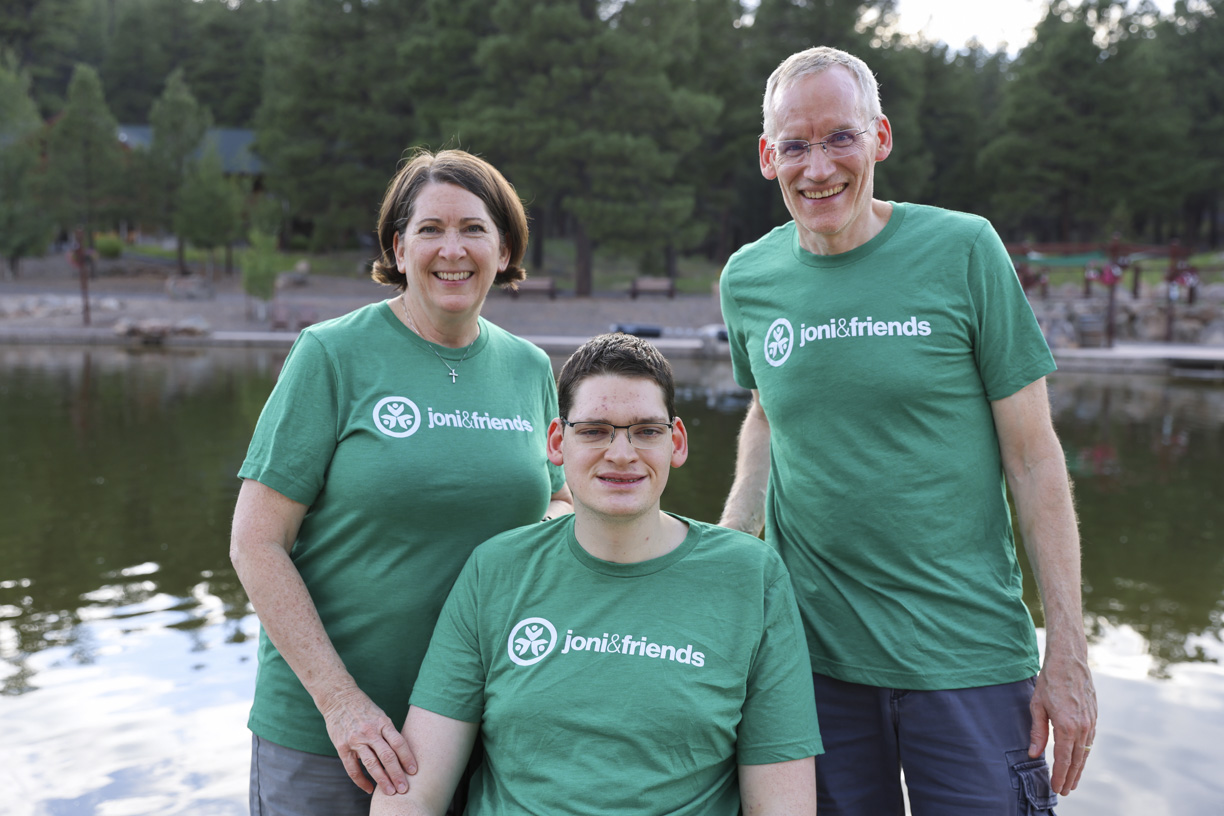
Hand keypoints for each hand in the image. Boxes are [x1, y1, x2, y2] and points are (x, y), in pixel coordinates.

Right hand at [319, 686, 417, 794]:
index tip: (414, 771)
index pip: (399, 743)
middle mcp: (370, 731)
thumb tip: (402, 754)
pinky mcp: (342, 746)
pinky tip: (369, 788)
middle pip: (387, 756)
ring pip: (371, 764)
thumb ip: (389, 733)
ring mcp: (355, 739)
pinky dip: (361, 781)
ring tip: (390, 792)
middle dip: (397, 774)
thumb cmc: (364, 709)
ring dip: (382, 780)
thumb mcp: (380, 716)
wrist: (339, 698)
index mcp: (383, 722)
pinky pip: (352, 768)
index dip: (407, 758)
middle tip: (404, 788)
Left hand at [1029, 654, 1096, 795]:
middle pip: (1077, 760)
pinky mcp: (1094, 717)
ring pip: (1086, 752)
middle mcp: (1082, 727)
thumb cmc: (1049, 681)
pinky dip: (1085, 753)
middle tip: (1065, 791)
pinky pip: (1090, 740)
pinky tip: (1080, 759)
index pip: (1063, 758)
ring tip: (1073, 781)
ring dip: (1079, 768)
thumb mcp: (1037, 705)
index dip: (1060, 775)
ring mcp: (1091, 722)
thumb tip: (1033, 753)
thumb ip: (1037, 732)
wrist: (1070, 661)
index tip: (1056, 788)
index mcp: (1066, 725)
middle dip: (1071, 777)